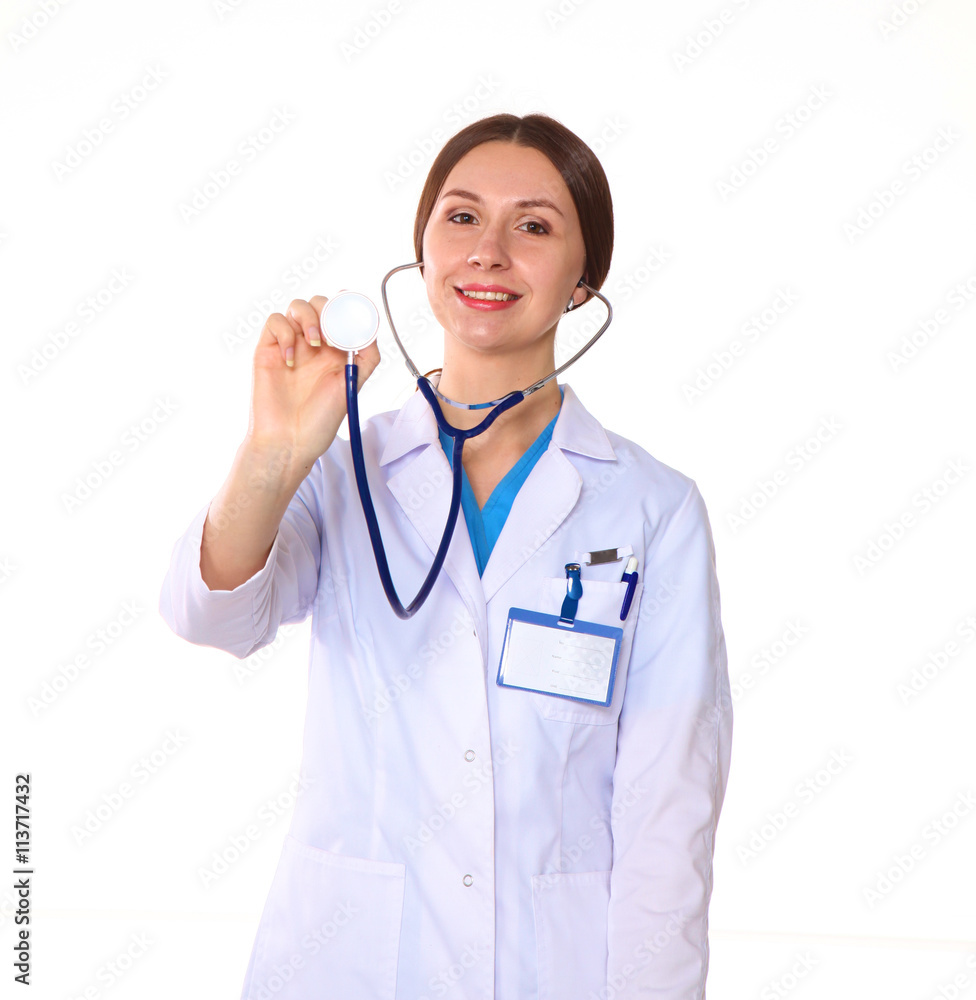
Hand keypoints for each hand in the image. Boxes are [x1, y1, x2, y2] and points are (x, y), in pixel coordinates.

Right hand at [246, 295, 381, 472]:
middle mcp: (313, 344)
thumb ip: (366, 357)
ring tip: (315, 343)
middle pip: (319, 303)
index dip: (347, 304)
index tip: (352, 308)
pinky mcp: (268, 350)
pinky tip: (291, 359)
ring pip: (296, 306)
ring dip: (309, 317)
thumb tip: (371, 329)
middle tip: (332, 335)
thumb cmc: (320, 420)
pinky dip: (285, 332)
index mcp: (336, 350)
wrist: (290, 440)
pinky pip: (274, 322)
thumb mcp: (352, 385)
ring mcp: (291, 345)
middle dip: (328, 310)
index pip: (341, 313)